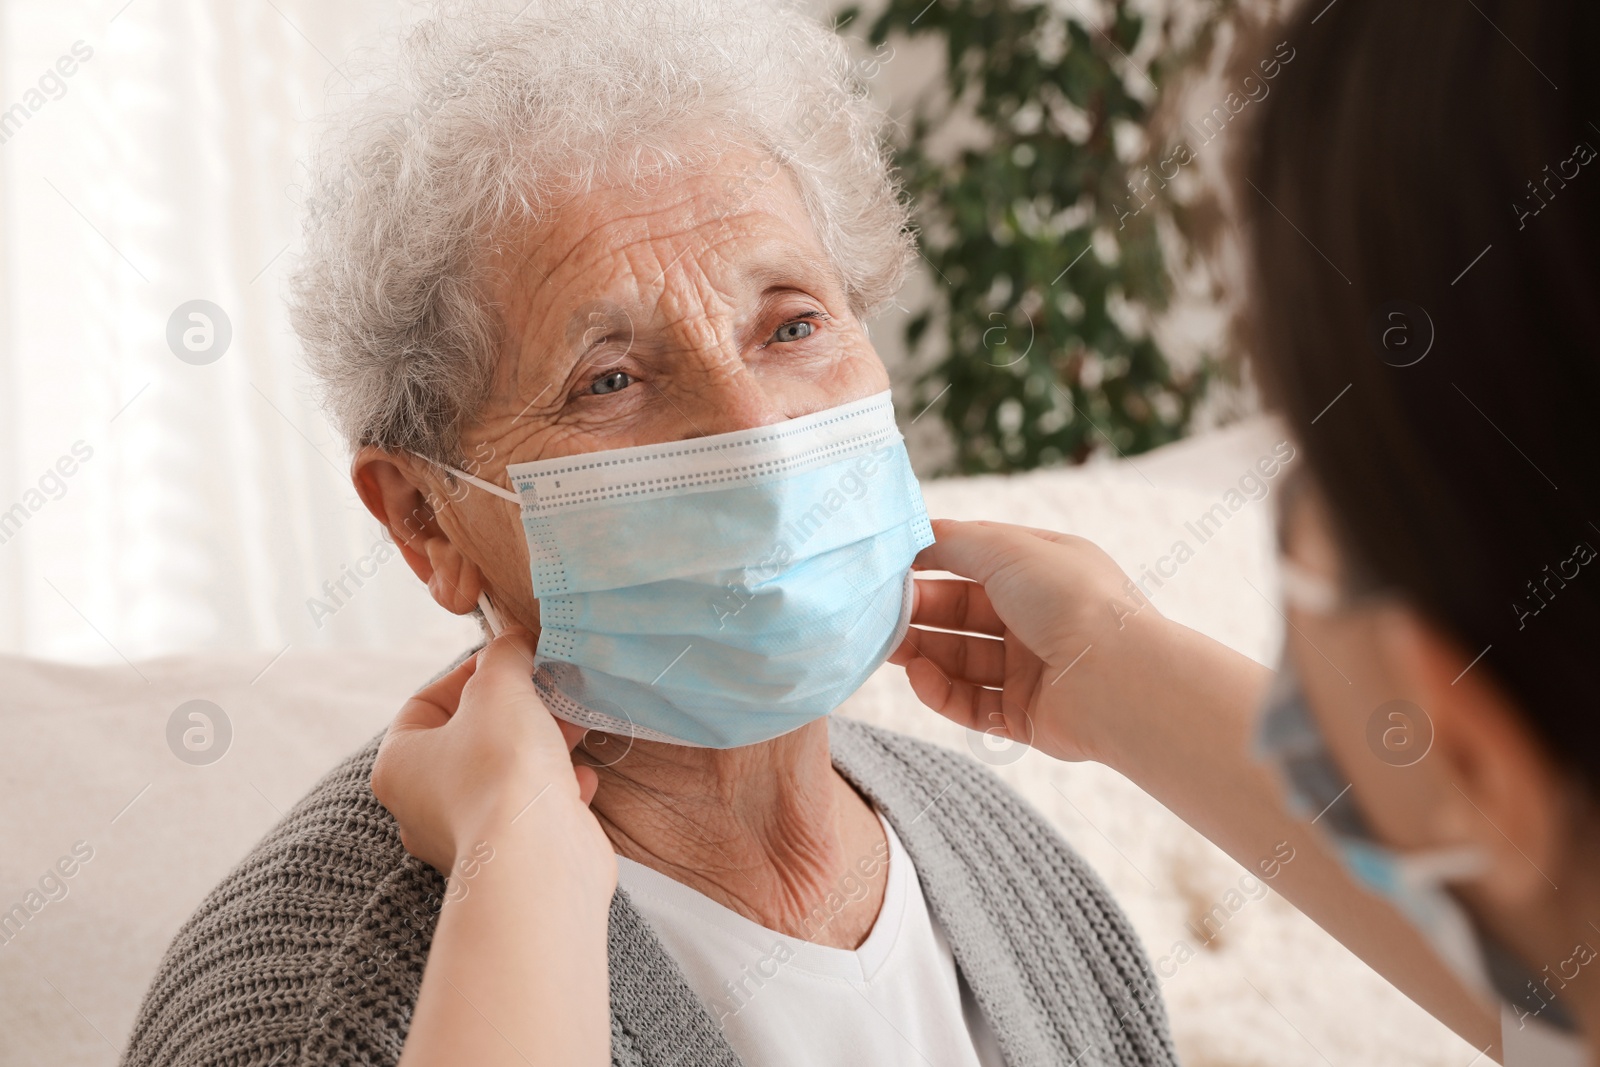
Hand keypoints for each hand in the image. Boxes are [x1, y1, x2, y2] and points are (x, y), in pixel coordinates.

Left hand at [371, 630, 611, 879]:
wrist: (538, 856)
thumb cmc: (502, 767)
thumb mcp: (500, 686)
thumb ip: (504, 656)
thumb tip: (514, 643)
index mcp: (399, 765)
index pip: (425, 704)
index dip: (468, 674)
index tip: (510, 662)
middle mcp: (422, 807)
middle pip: (468, 738)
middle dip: (514, 710)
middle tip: (548, 689)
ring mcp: (466, 836)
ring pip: (503, 775)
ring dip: (541, 747)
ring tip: (574, 725)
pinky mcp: (509, 857)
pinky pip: (530, 811)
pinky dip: (556, 790)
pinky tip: (581, 779)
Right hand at [889, 518, 1168, 764]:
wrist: (1119, 679)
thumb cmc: (1071, 600)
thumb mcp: (1008, 548)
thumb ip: (954, 540)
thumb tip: (915, 536)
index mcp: (1042, 571)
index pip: (976, 561)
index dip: (931, 562)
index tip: (887, 566)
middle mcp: (1038, 618)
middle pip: (962, 613)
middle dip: (918, 610)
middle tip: (875, 612)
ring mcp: (1032, 669)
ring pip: (961, 659)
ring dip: (921, 651)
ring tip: (886, 647)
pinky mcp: (1024, 716)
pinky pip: (971, 702)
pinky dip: (940, 691)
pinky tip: (918, 676)